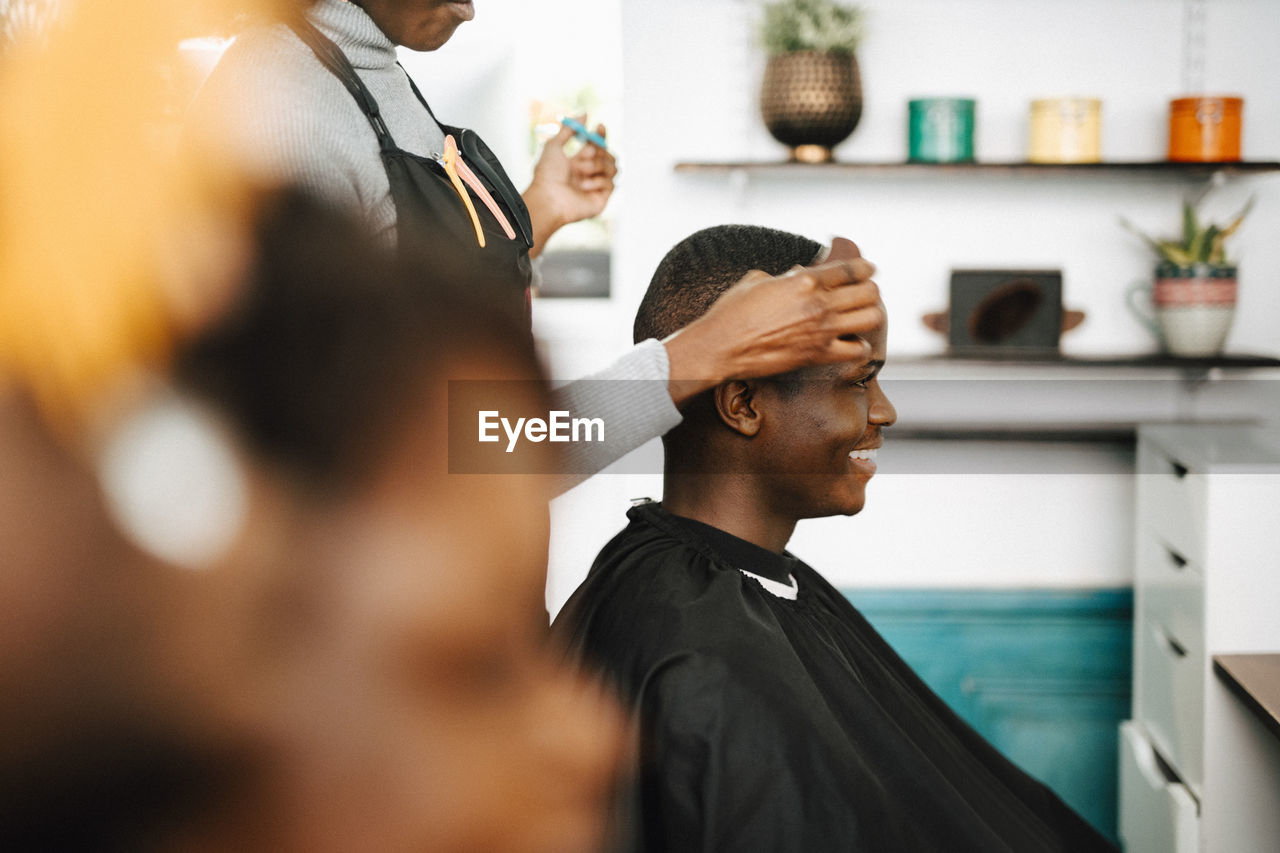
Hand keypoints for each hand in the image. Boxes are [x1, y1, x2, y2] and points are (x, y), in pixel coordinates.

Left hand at [522, 117, 617, 256]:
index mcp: (577, 163)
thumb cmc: (547, 174)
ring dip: (597, 165)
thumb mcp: (554, 145)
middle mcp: (588, 175)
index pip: (597, 146)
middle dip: (599, 150)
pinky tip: (582, 187)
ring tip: (581, 171)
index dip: (600, 135)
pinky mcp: (602, 199)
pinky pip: (611, 183)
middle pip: (608, 155)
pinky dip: (597, 181)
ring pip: (613, 167)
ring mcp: (596, 187)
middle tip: (586, 153)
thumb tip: (585, 113)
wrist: (548, 198)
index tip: (599, 126)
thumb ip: (570, 129)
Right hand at [663, 238, 881, 406]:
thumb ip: (785, 275)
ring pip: (872, 317)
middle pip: (869, 291)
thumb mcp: (757, 280)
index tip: (869, 270)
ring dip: (868, 315)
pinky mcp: (818, 356)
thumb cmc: (732, 311)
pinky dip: (858, 346)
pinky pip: (859, 350)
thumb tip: (799, 272)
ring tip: (858, 317)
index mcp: (804, 279)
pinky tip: (848, 342)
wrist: (720, 347)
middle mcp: (819, 303)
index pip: (852, 268)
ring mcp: (821, 331)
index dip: (865, 267)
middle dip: (869, 291)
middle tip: (862, 295)